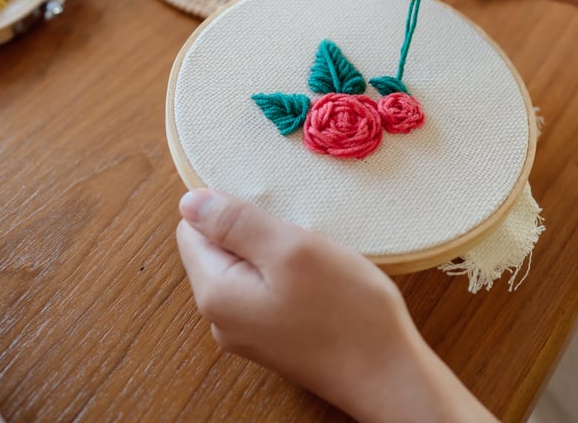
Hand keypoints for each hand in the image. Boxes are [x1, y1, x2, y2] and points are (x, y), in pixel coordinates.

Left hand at [175, 189, 494, 422]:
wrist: (388, 376)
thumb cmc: (346, 311)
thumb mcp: (291, 250)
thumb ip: (236, 224)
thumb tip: (189, 201)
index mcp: (215, 293)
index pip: (192, 230)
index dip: (229, 209)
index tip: (272, 212)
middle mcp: (222, 318)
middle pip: (218, 250)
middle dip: (255, 232)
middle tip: (300, 235)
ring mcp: (249, 332)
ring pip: (248, 269)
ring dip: (277, 253)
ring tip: (315, 257)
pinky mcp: (276, 339)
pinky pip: (268, 290)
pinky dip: (291, 275)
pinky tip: (322, 280)